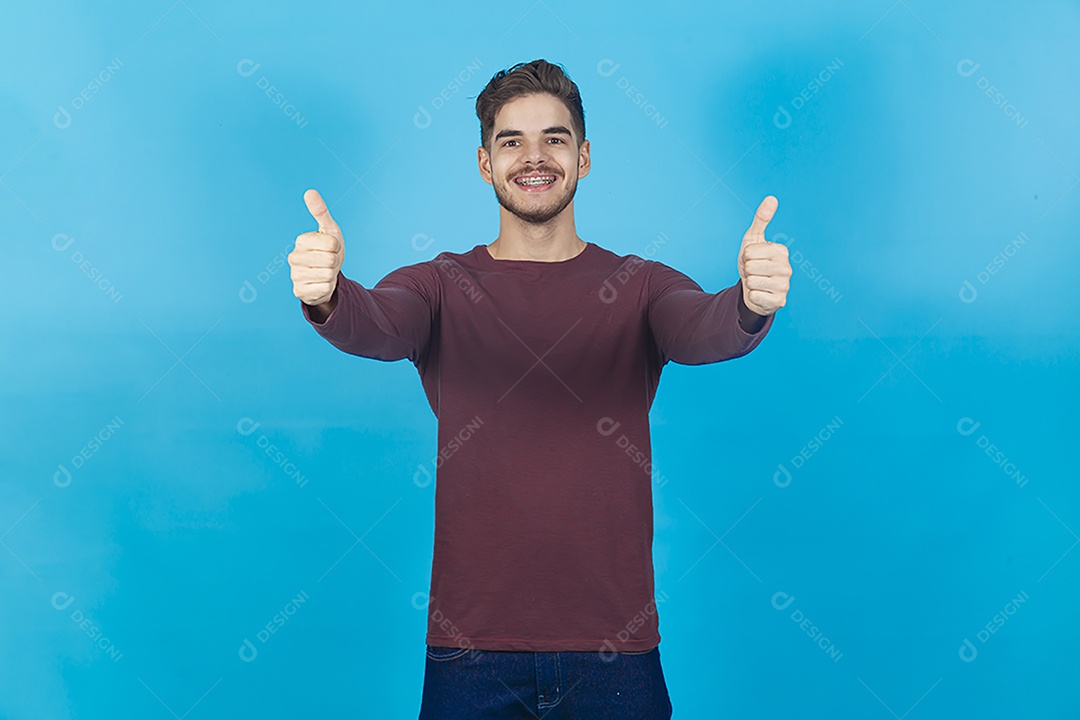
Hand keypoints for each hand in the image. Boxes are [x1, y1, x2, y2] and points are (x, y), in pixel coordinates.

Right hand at [289, 189, 344, 306]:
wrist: (325, 277)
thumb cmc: (328, 251)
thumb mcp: (329, 230)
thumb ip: (320, 212)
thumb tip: (310, 192)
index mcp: (301, 240)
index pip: (331, 243)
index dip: (337, 247)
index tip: (331, 248)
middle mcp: (294, 257)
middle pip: (330, 259)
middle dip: (335, 262)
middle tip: (329, 262)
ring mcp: (295, 275)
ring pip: (328, 274)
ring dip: (331, 275)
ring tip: (324, 272)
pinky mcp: (299, 292)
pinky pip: (324, 288)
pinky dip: (327, 287)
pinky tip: (320, 284)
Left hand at [737, 195, 790, 315]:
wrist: (754, 289)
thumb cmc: (754, 262)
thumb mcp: (753, 239)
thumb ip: (761, 219)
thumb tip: (771, 198)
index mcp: (782, 251)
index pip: (749, 251)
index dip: (746, 256)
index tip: (753, 259)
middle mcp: (787, 268)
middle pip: (750, 266)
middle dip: (747, 270)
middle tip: (754, 272)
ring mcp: (785, 286)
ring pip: (751, 281)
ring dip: (749, 283)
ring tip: (757, 281)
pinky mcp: (780, 302)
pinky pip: (754, 296)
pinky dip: (752, 296)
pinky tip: (760, 293)